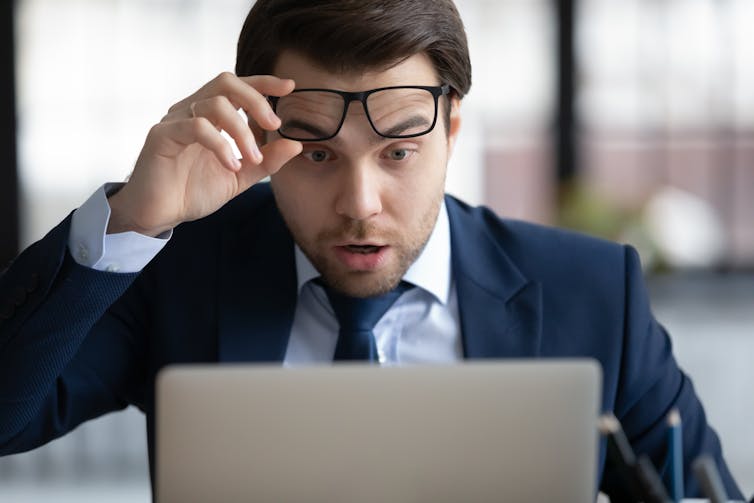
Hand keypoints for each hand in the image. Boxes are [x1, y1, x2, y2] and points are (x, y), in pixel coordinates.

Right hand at [107, 72, 301, 235]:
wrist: (159, 214)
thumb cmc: (193, 191)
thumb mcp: (239, 176)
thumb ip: (266, 161)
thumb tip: (296, 144)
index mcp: (210, 116)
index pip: (237, 86)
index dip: (263, 82)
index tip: (289, 86)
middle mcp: (191, 111)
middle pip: (226, 82)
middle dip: (256, 100)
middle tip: (274, 126)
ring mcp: (175, 120)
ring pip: (214, 105)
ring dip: (242, 132)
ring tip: (253, 159)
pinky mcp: (162, 136)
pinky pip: (196, 127)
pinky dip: (221, 145)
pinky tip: (232, 165)